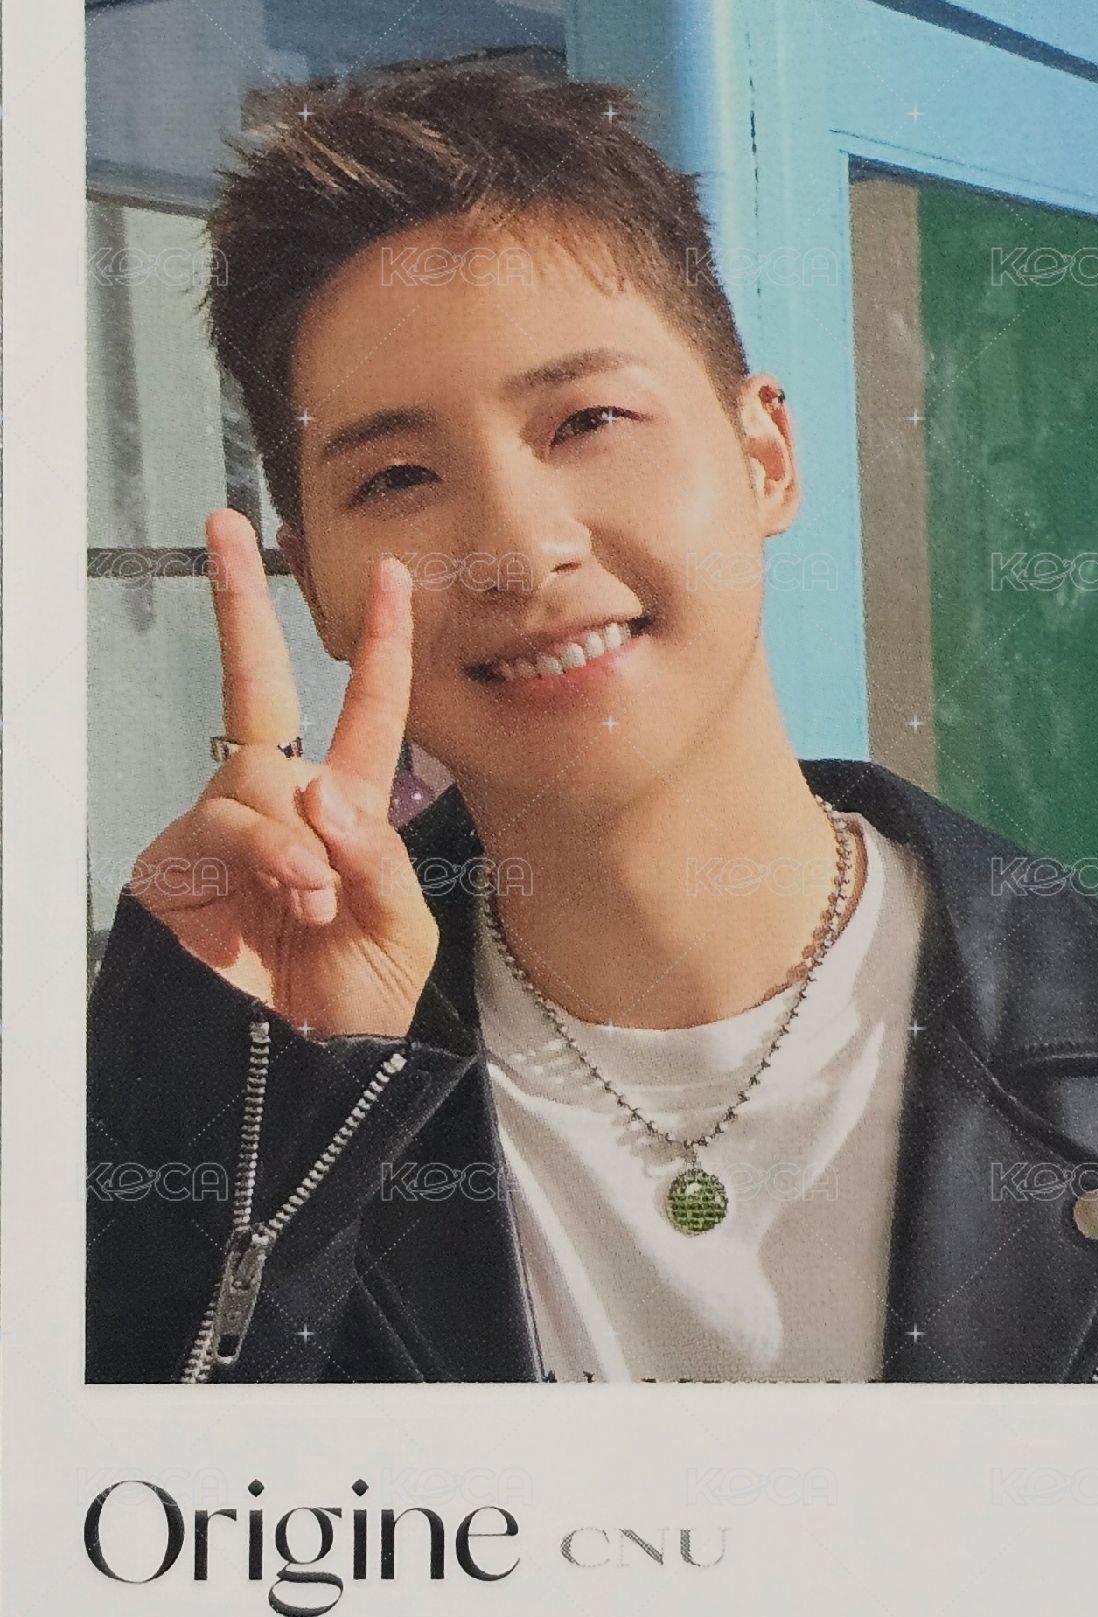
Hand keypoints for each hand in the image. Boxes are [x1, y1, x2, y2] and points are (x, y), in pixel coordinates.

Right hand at [127, 509, 438, 1037]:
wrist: (297, 1087)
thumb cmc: (351, 1015)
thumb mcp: (398, 932)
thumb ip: (377, 855)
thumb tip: (319, 785)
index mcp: (350, 818)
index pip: (367, 713)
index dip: (382, 647)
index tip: (395, 576)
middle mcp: (283, 811)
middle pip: (260, 689)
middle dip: (243, 606)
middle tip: (226, 529)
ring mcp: (227, 835)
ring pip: (254, 769)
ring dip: (295, 826)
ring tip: (315, 892)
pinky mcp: (179, 868)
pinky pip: (222, 822)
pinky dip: (265, 849)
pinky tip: (293, 888)